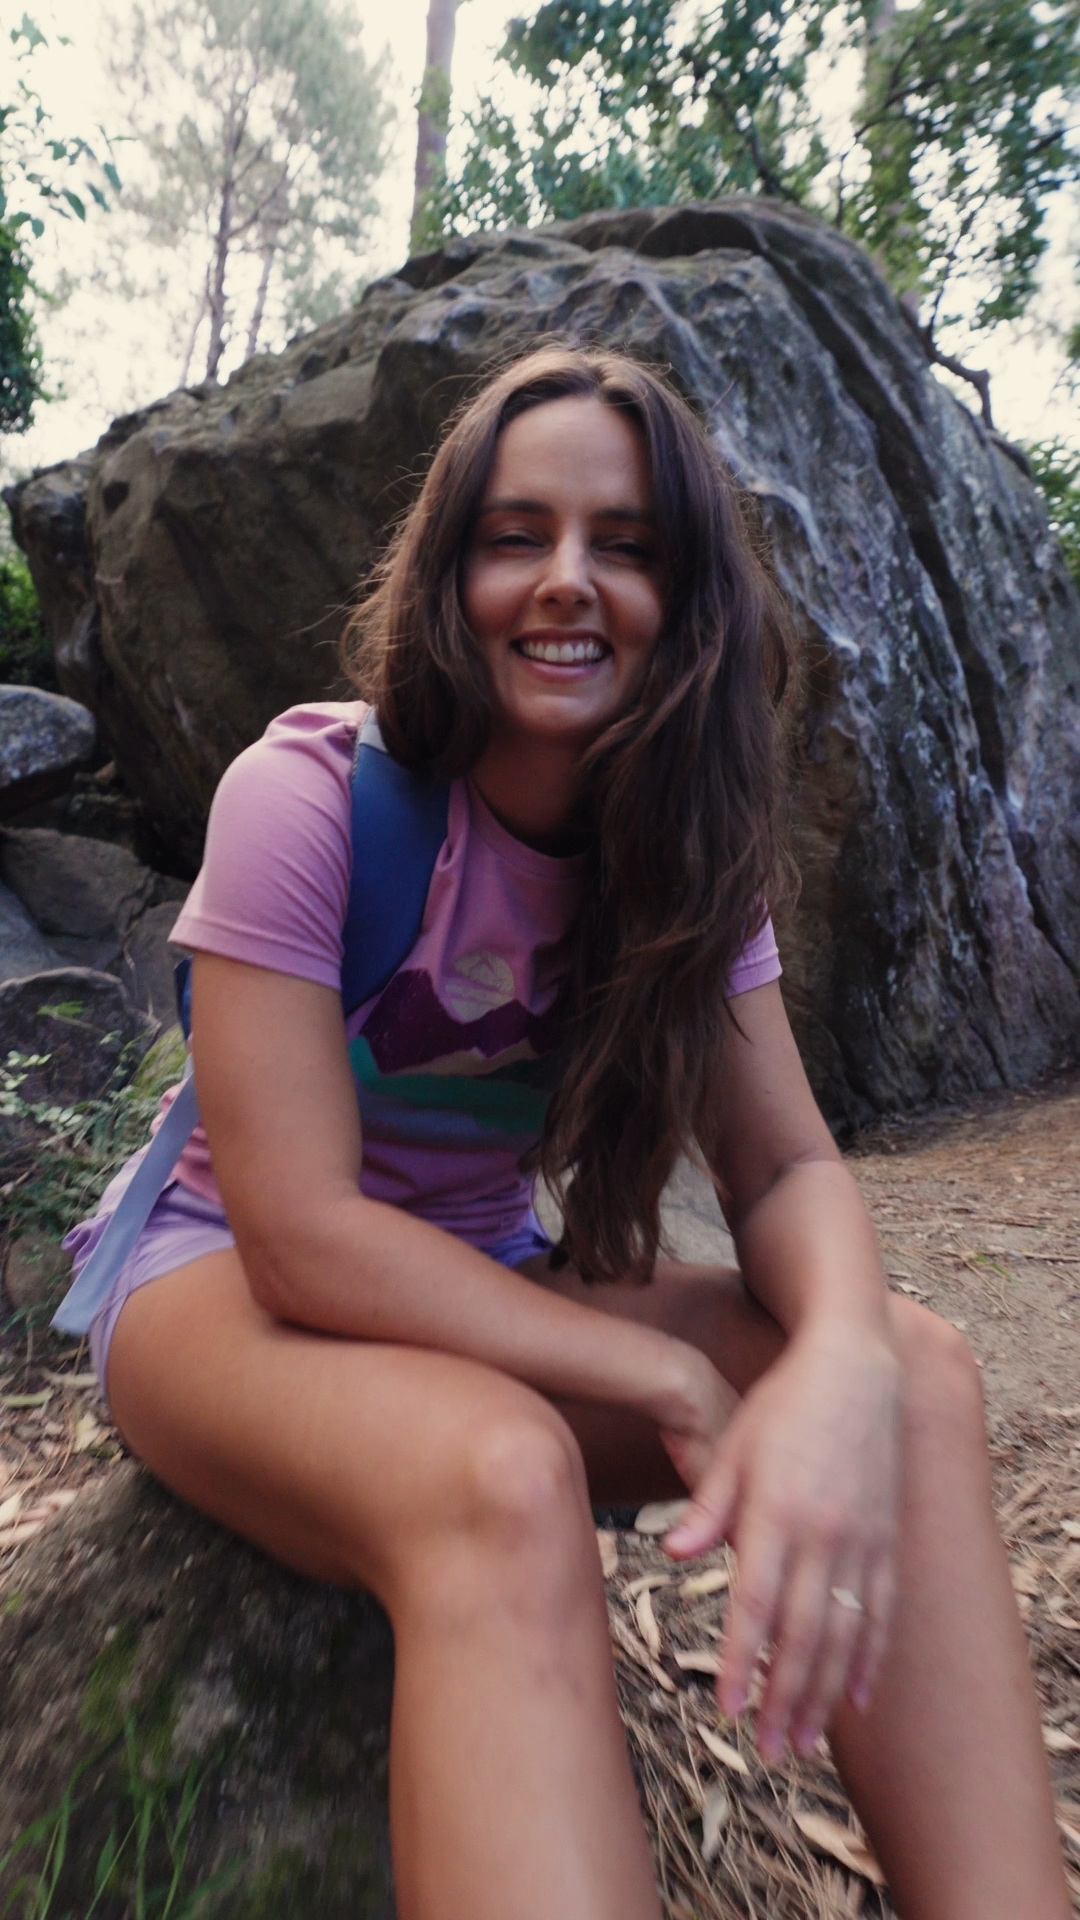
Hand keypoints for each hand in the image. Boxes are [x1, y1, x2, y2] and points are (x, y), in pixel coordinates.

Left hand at [662, 1317, 900, 1760]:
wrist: (857, 1367)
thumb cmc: (784, 1405)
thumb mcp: (734, 1445)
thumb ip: (707, 1506)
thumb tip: (674, 1554)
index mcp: (780, 1512)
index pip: (757, 1603)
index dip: (742, 1660)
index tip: (728, 1708)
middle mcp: (826, 1535)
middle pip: (804, 1634)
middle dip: (785, 1699)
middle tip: (770, 1750)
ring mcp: (863, 1541)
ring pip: (845, 1634)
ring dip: (825, 1694)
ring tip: (805, 1742)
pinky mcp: (887, 1539)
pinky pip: (881, 1612)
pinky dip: (870, 1659)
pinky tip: (858, 1699)